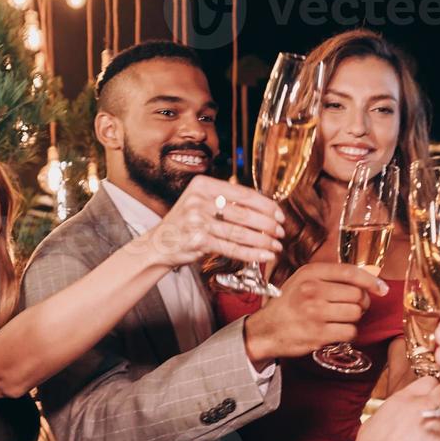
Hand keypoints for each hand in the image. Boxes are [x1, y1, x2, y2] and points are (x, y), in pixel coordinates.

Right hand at [139, 176, 285, 268]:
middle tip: (281, 232)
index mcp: (203, 184)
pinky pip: (231, 248)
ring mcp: (197, 220)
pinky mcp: (198, 241)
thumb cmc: (185, 223)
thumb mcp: (200, 202)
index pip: (243, 193)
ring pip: (240, 232)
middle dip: (268, 224)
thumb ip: (226, 200)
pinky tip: (264, 256)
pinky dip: (251, 253)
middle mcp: (199, 200)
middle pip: (244, 213)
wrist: (159, 244)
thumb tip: (265, 208)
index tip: (279, 215)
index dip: (266, 205)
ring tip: (276, 246)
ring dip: (263, 241)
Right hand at [243, 262, 388, 368]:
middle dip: (360, 303)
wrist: (265, 330)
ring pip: (356, 314)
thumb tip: (367, 279)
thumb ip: (329, 276)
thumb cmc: (289, 304)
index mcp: (310, 273)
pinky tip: (336, 330)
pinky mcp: (318, 334)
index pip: (350, 272)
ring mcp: (315, 313)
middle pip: (357, 295)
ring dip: (353, 318)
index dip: (371, 280)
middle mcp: (312, 290)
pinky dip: (348, 333)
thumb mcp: (302, 280)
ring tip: (339, 319)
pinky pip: (350, 332)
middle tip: (351, 307)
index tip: (382, 288)